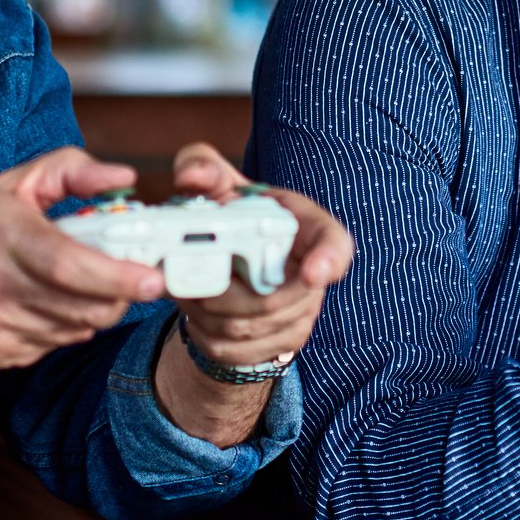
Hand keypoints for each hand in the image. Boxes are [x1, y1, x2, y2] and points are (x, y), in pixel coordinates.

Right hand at [0, 146, 166, 372]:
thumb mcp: (1, 185)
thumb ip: (68, 171)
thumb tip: (124, 178)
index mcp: (3, 239)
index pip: (74, 267)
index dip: (120, 277)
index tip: (154, 276)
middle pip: (86, 307)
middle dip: (119, 294)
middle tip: (128, 273)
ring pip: (74, 330)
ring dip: (91, 309)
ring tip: (76, 282)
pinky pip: (48, 346)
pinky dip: (60, 326)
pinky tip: (41, 302)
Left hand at [152, 143, 354, 446]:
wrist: (239, 258)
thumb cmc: (235, 214)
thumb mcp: (220, 183)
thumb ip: (203, 168)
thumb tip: (190, 179)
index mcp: (308, 227)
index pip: (334, 244)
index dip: (328, 260)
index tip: (312, 274)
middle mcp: (313, 274)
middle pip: (274, 299)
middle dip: (222, 292)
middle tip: (189, 275)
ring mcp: (301, 314)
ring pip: (248, 328)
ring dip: (206, 313)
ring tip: (185, 288)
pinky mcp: (281, 344)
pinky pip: (238, 350)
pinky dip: (205, 334)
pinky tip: (195, 311)